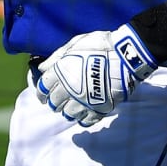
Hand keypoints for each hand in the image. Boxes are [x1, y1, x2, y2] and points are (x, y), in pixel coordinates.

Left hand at [32, 25, 157, 126]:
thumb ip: (56, 57)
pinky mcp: (98, 109)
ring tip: (72, 106)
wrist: (125, 56)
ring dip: (68, 111)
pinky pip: (86, 121)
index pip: (43, 88)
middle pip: (54, 103)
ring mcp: (83, 101)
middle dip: (54, 102)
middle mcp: (68, 89)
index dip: (41, 92)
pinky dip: (83, 118)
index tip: (43, 95)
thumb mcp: (74, 44)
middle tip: (58, 100)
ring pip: (68, 114)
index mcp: (60, 73)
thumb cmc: (99, 46)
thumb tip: (42, 68)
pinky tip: (85, 112)